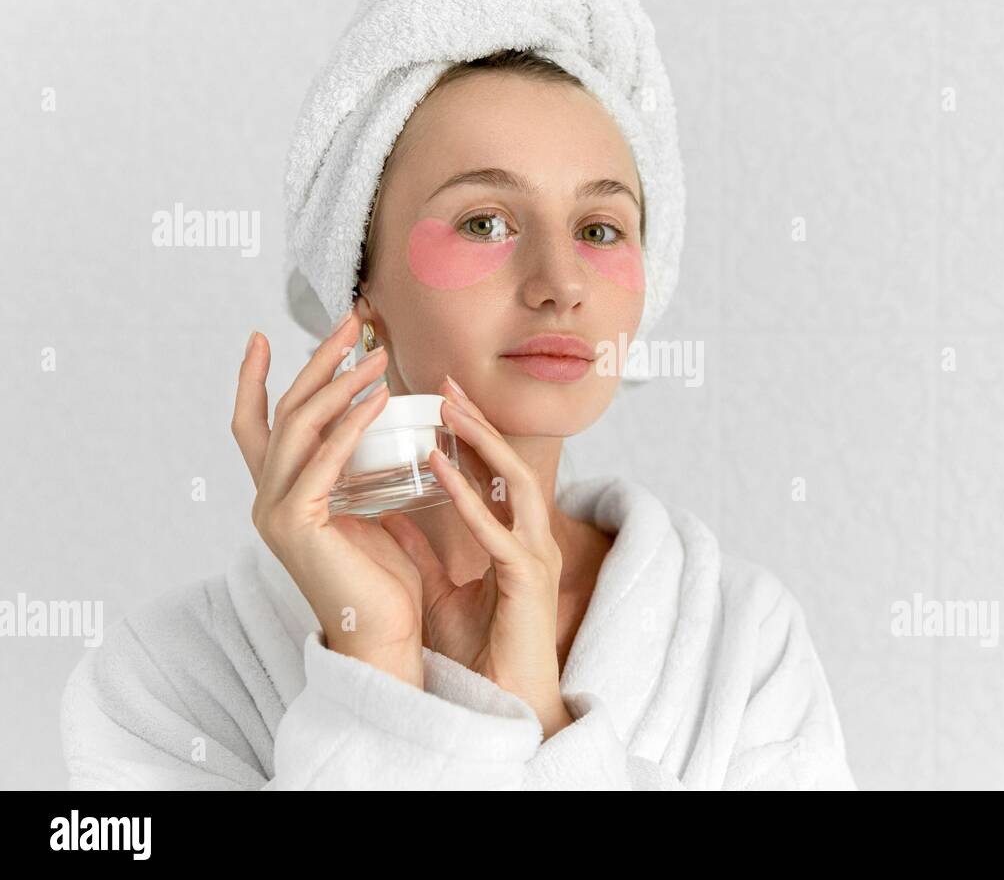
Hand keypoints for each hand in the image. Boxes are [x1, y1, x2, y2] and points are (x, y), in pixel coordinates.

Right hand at [230, 314, 426, 687]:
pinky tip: (375, 397)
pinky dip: (349, 424)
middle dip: (315, 362)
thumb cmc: (382, 580)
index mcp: (280, 495)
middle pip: (282, 412)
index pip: (255, 425)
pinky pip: (324, 459)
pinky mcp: (296, 523)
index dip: (252, 379)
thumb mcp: (366, 511)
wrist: (382, 635)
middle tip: (349, 322)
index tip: (262, 336)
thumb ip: (357, 476)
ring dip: (339, 383)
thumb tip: (378, 436)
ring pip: (300, 427)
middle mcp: (267, 498)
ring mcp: (275, 510)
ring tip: (377, 354)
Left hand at [377, 380, 573, 737]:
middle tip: (446, 382)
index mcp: (514, 538)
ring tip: (449, 408)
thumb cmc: (480, 652)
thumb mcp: (440, 590)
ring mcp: (534, 556)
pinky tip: (443, 465)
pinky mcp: (526, 579)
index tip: (440, 396)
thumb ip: (421, 550)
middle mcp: (531, 538)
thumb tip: (389, 516)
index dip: (469, 432)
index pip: (494, 472)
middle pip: (511, 464)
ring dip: (481, 442)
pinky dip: (470, 496)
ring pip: (517, 483)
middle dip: (479, 420)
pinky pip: (498, 529)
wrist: (504, 701)